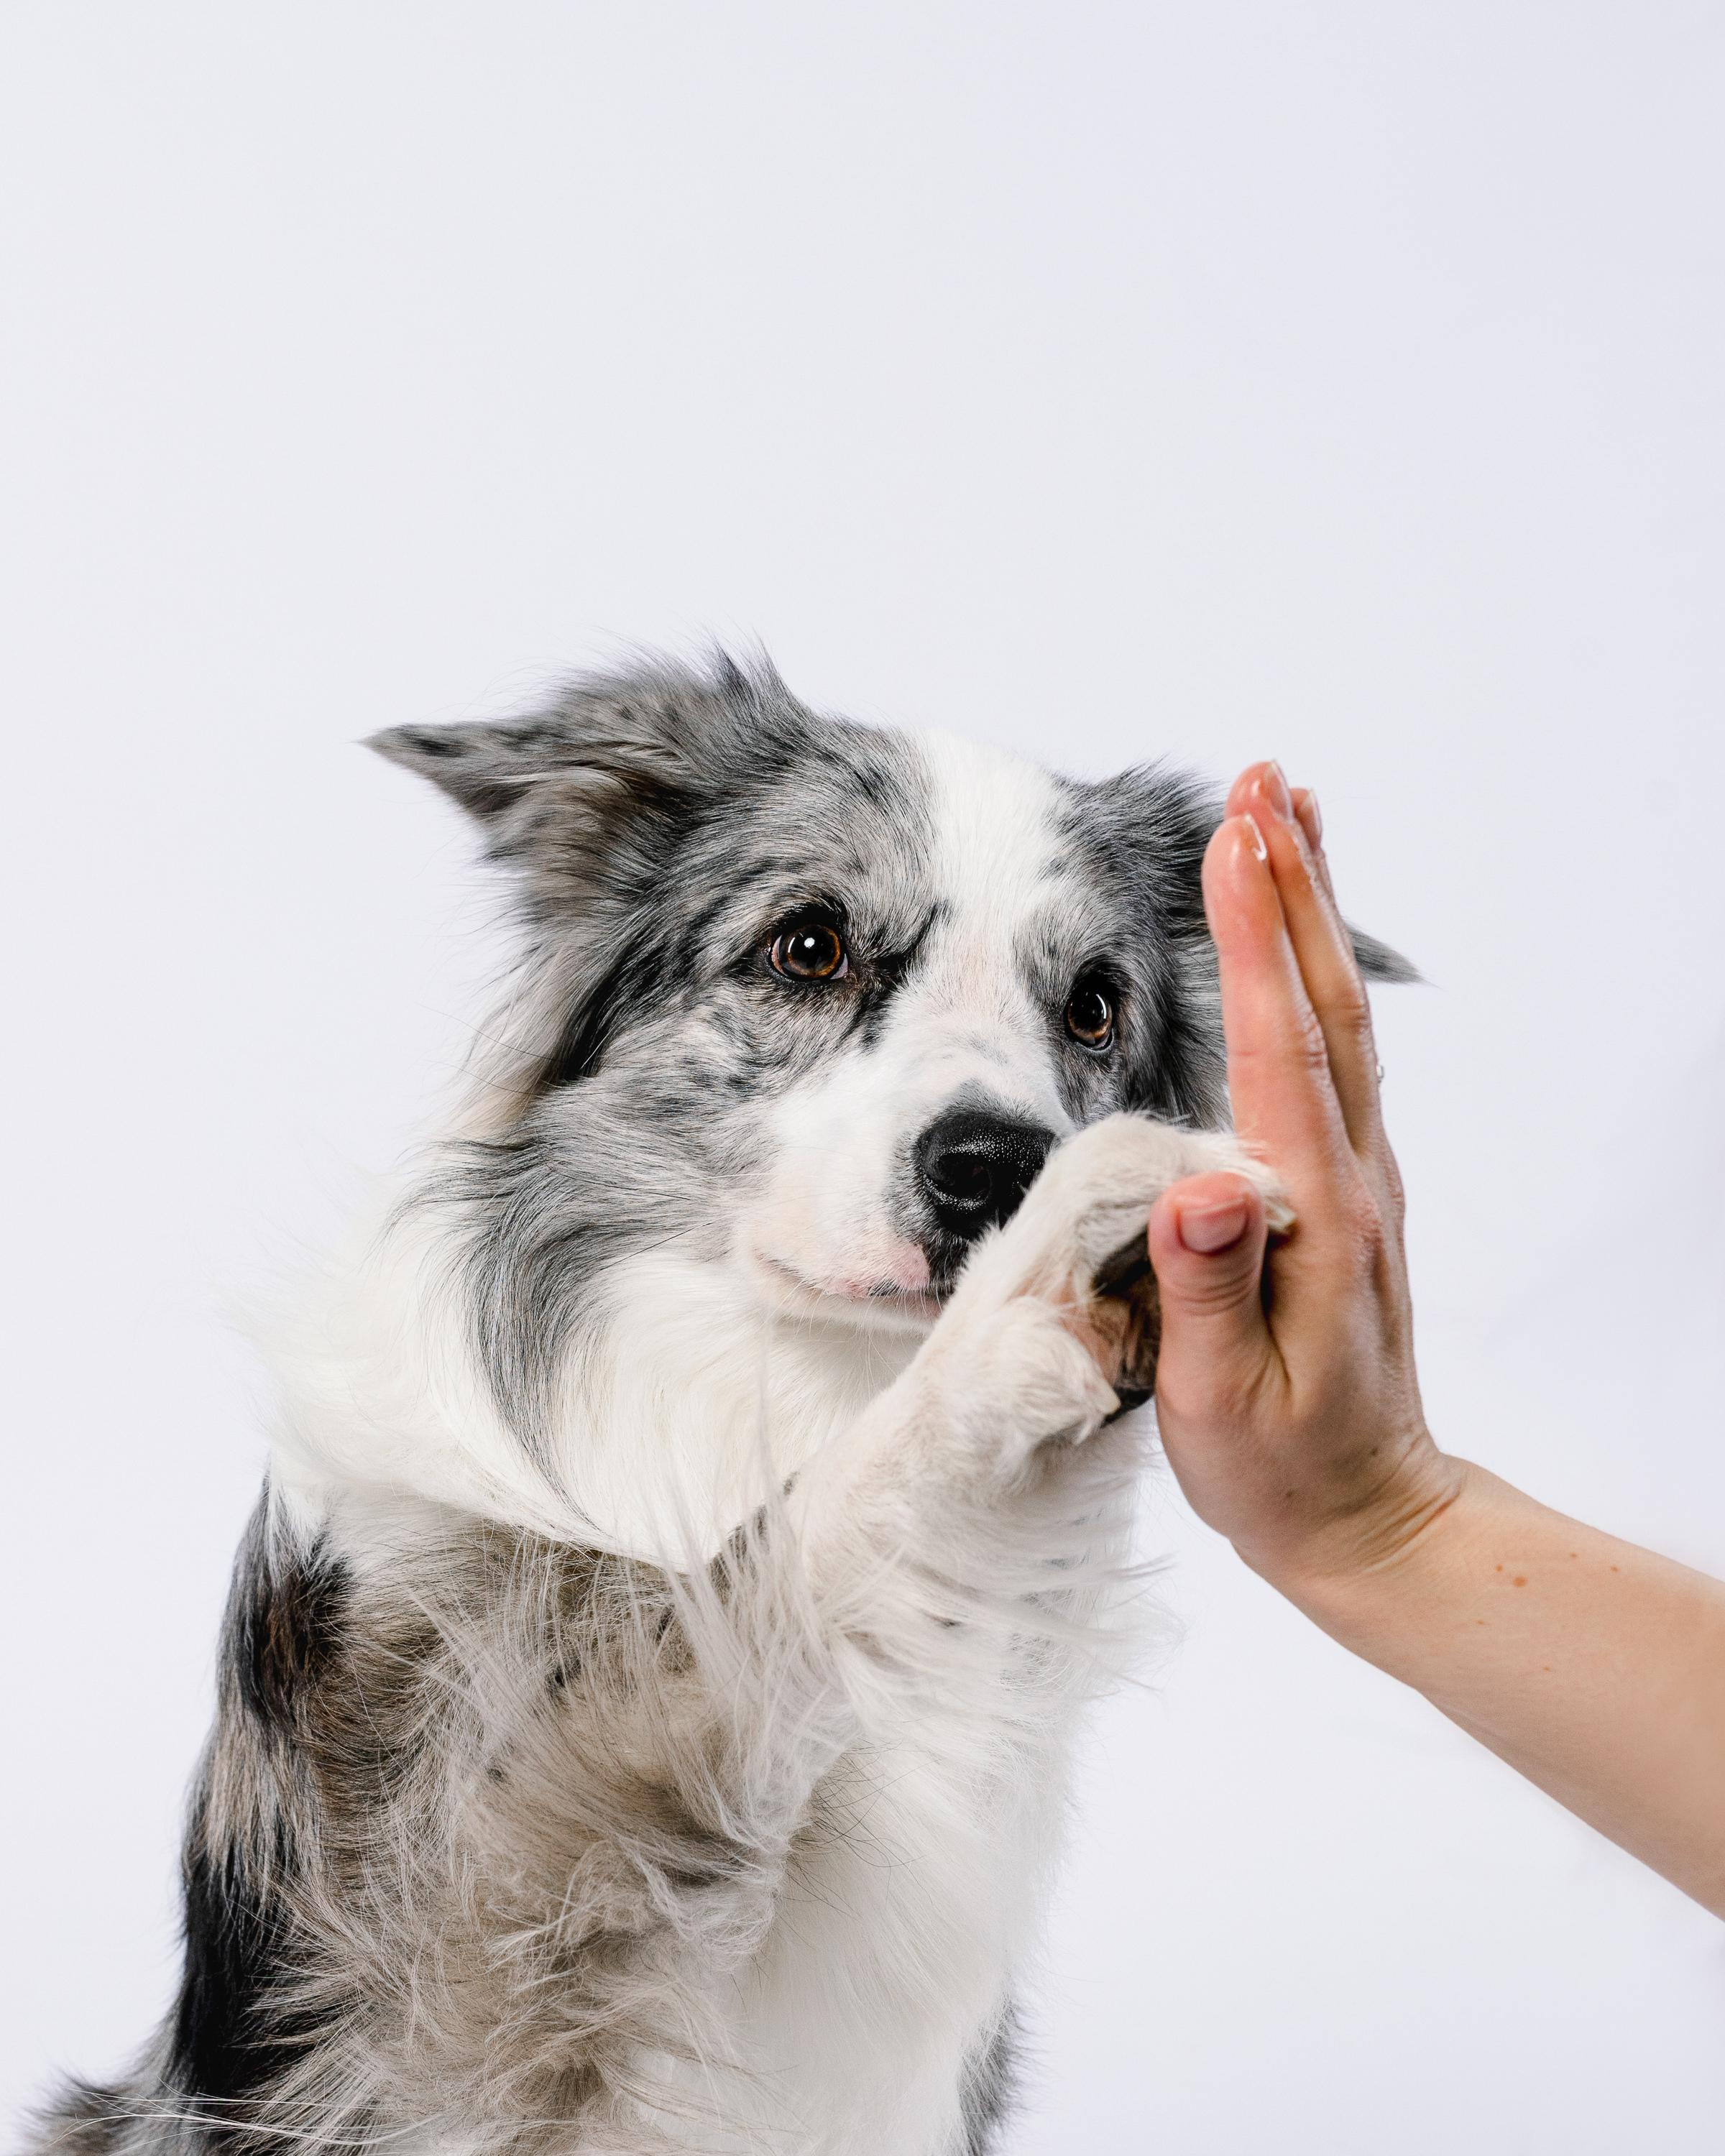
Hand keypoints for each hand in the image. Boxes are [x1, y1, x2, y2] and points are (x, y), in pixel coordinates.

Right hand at [1147, 762, 1456, 1591]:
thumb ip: (1208, 1292)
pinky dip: (1313, 973)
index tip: (1237, 840)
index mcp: (1315, 1215)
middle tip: (1261, 781)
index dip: (1255, 940)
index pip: (1280, 1050)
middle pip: (1322, 1005)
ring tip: (1288, 812)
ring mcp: (1357, 1176)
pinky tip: (1293, 941)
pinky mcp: (1344, 1186)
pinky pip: (1331, 1052)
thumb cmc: (1284, 1470)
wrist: (1372, 1516)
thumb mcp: (1225, 1403)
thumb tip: (1204, 1184)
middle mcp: (1350, 1177)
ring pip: (1337, 1017)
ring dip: (1312, 911)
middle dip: (1292, 886)